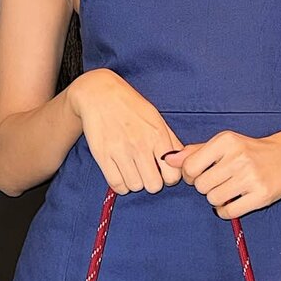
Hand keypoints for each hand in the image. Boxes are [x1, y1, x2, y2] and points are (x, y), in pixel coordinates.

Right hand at [68, 69, 184, 194]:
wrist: (99, 93)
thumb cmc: (131, 105)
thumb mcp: (156, 118)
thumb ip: (170, 140)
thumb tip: (181, 160)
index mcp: (157, 135)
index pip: (173, 175)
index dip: (169, 178)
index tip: (162, 172)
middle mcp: (140, 145)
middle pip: (154, 186)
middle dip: (152, 181)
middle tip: (146, 172)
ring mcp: (120, 151)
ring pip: (135, 187)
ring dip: (135, 182)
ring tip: (132, 169)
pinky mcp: (102, 156)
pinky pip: (116, 184)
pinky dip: (120, 184)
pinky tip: (121, 173)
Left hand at [161, 130, 280, 217]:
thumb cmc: (249, 150)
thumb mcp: (223, 144)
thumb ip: (194, 152)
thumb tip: (168, 159)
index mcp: (226, 141)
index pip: (190, 167)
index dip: (190, 175)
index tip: (199, 175)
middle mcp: (238, 157)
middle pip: (201, 185)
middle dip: (205, 187)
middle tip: (217, 182)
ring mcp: (251, 177)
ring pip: (213, 199)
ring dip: (216, 199)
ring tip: (228, 190)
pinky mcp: (261, 195)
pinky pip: (229, 211)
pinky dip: (225, 210)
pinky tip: (233, 201)